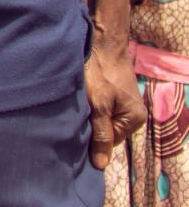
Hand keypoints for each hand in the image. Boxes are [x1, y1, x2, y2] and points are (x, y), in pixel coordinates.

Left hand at [84, 42, 145, 168]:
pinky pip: (100, 106)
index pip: (110, 142)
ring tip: (75, 106)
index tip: (74, 132)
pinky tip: (79, 98)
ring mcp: (123, 101)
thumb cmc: (100, 71)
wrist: (101, 40)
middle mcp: (132, 112)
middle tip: (72, 118)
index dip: (92, 139)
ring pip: (101, 118)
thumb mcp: (98, 105)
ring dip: (88, 114)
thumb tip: (101, 165)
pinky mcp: (112, 91)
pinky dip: (89, 104)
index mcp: (133, 119)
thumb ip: (100, 134)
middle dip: (89, 126)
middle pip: (106, 130)